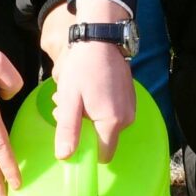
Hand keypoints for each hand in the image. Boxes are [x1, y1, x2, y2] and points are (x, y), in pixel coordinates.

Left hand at [37, 0, 139, 161]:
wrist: (101, 38)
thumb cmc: (82, 68)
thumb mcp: (69, 99)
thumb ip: (68, 130)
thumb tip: (65, 157)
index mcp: (112, 122)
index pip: (102, 155)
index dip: (85, 149)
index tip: (70, 131)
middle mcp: (127, 119)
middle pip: (102, 139)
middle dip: (81, 128)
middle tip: (65, 106)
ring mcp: (130, 108)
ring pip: (105, 125)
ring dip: (87, 116)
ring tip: (74, 95)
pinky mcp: (130, 98)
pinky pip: (112, 113)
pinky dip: (97, 107)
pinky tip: (87, 90)